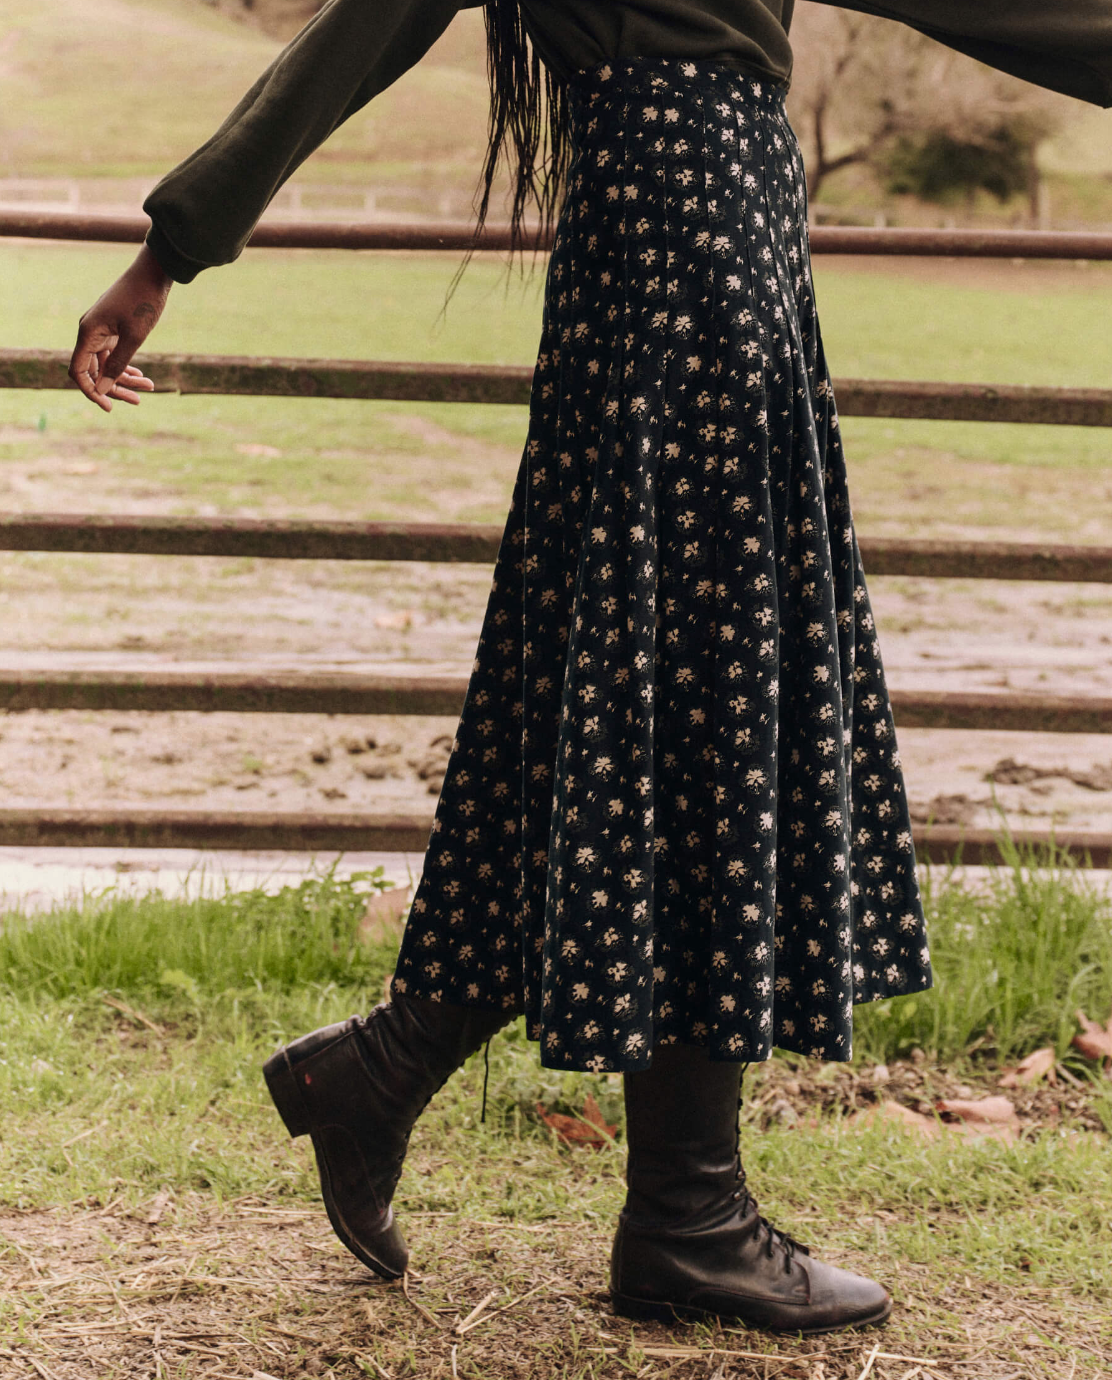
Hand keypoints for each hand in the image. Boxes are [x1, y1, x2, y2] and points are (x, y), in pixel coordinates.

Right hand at [69, 243, 172, 411]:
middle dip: (115, 387)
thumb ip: (118, 364)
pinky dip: (127, 366)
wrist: (153, 273)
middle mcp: (90, 332)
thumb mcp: (134, 338)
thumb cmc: (143, 302)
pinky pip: (114, 353)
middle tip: (138, 401)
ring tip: (149, 388)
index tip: (109, 407)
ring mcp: (101, 330)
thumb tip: (103, 389)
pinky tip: (142, 377)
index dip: (91, 391)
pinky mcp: (113, 328)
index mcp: (89, 333)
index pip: (79, 371)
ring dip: (125, 378)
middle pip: (95, 370)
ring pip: (107, 363)